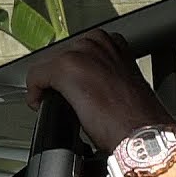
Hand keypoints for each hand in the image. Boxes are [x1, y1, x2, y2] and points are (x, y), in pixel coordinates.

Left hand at [26, 30, 173, 151]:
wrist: (141, 132)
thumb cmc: (139, 116)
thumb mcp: (125, 84)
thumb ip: (107, 74)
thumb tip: (88, 84)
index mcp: (116, 46)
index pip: (81, 49)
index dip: (74, 71)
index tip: (73, 85)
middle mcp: (100, 44)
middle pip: (63, 55)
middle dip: (60, 76)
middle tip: (65, 97)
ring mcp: (83, 53)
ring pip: (49, 63)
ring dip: (49, 82)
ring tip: (55, 100)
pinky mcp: (67, 68)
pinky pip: (36, 75)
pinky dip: (34, 90)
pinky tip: (40, 102)